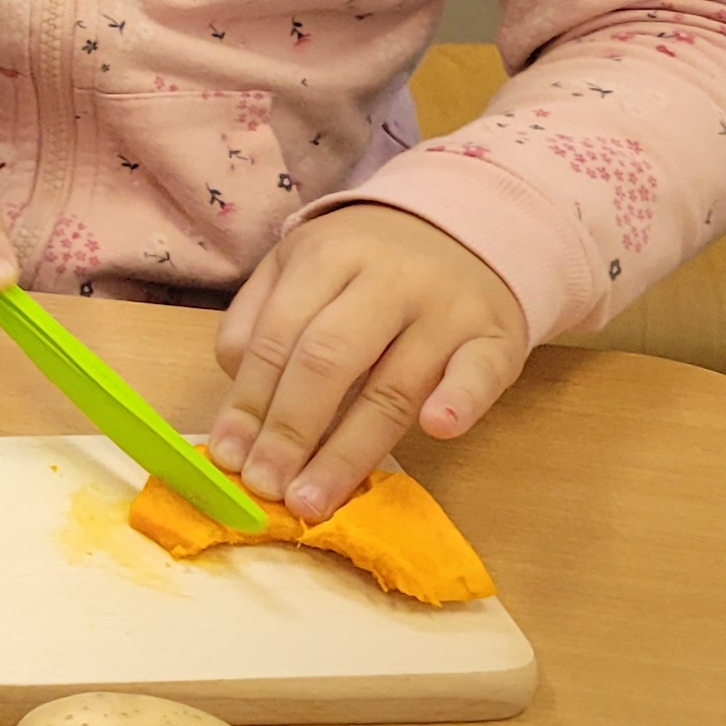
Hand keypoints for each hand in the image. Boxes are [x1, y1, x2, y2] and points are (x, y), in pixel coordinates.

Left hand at [206, 202, 525, 518]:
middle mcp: (388, 280)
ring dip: (349, 450)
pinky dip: (461, 400)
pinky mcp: (497, 337)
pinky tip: (438, 429)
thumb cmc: (366, 261)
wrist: (467, 227)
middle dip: (290, 430)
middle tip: (265, 487)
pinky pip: (480, 372)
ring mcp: (447, 309)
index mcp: (327, 256)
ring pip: (394, 386)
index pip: (278, 337)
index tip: (228, 458)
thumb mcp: (300, 263)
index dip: (248, 401)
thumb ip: (258, 316)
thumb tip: (233, 383)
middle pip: (329, 360)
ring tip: (313, 498)